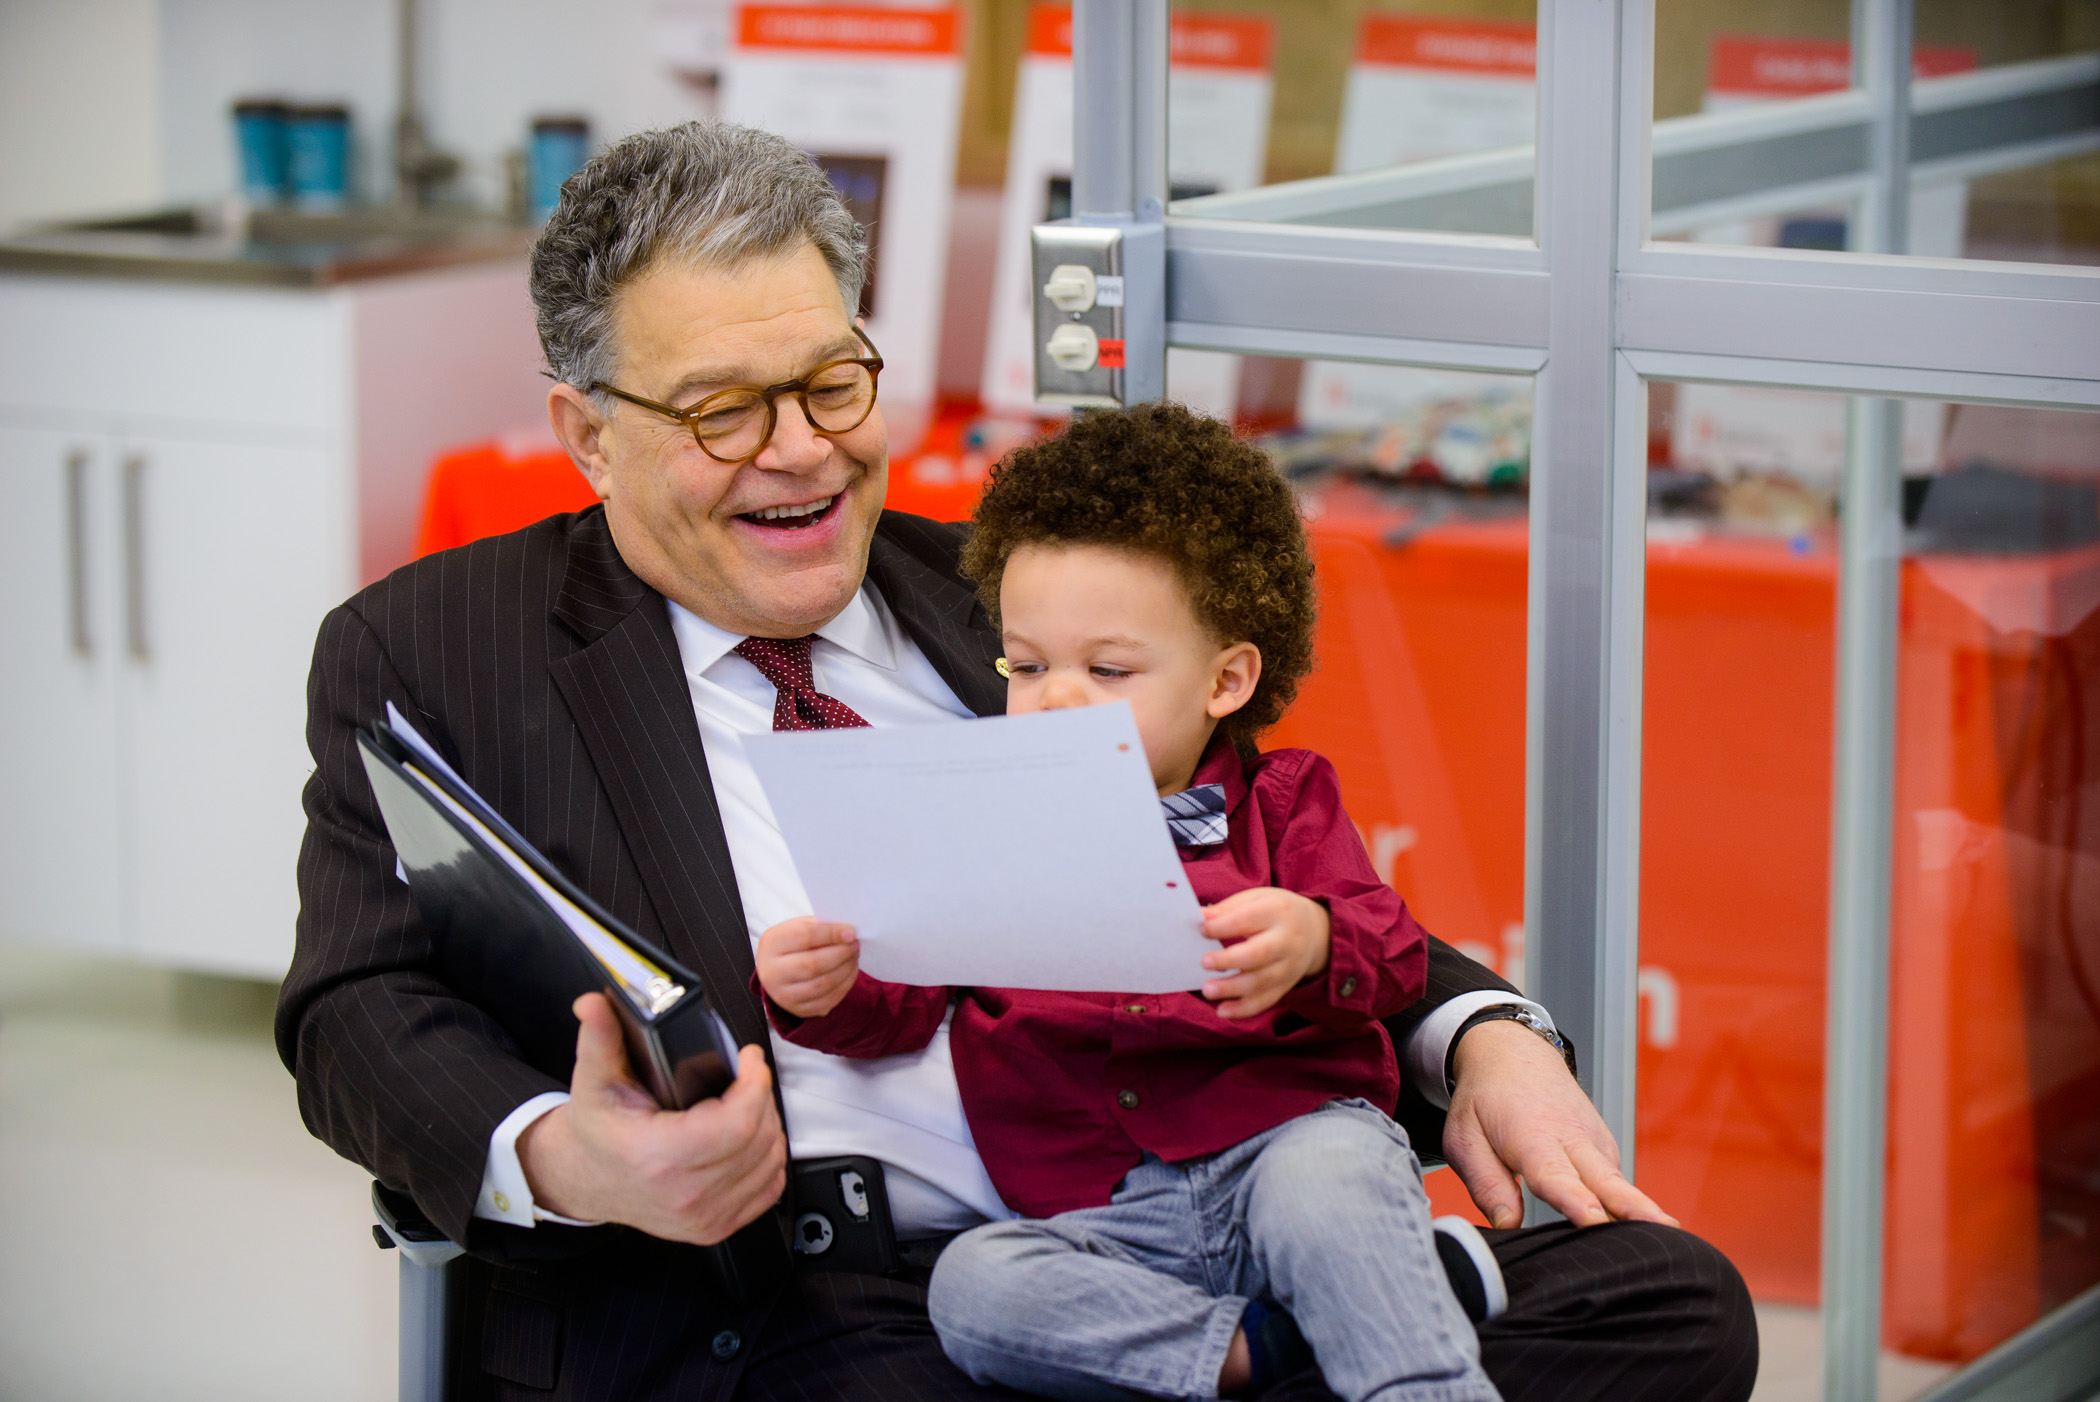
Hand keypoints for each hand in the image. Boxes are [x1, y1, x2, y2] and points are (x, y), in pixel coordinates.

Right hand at [516, 992, 786, 1243]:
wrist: (587, 1178)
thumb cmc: (598, 1132)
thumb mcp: (594, 1080)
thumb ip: (600, 1038)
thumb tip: (594, 1003)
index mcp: (657, 1159)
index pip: (735, 1125)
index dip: (754, 1085)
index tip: (748, 1060)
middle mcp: (684, 1195)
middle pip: (758, 1139)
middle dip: (761, 1097)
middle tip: (746, 1076)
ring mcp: (704, 1217)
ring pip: (770, 1161)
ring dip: (768, 1124)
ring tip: (747, 1102)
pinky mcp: (716, 1227)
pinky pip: (769, 1188)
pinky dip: (768, 1157)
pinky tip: (749, 1137)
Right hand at [755, 917, 859, 1018]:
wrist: (775, 970)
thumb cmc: (791, 944)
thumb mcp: (798, 927)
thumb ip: (821, 926)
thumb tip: (848, 932)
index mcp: (772, 944)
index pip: (805, 936)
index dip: (831, 934)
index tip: (851, 932)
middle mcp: (773, 973)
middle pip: (814, 964)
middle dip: (841, 953)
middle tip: (855, 945)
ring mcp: (784, 995)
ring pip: (824, 984)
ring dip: (846, 969)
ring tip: (853, 957)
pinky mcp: (799, 1010)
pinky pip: (829, 1000)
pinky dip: (845, 985)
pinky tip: (849, 972)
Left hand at [1197, 886, 1330, 1019]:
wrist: (1315, 930)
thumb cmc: (1274, 912)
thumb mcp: (1256, 899)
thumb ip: (1228, 909)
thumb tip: (1200, 916)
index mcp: (1277, 912)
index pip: (1247, 920)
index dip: (1222, 927)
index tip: (1202, 930)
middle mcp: (1286, 941)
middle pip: (1259, 954)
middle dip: (1229, 960)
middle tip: (1204, 962)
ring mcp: (1288, 966)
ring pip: (1261, 982)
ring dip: (1232, 989)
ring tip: (1207, 990)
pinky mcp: (1286, 985)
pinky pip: (1266, 1000)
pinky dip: (1244, 1009)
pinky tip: (1223, 1011)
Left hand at [1441, 1018, 1678, 1229]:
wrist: (1512, 1053)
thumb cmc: (1486, 1099)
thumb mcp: (1465, 1138)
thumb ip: (1486, 1184)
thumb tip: (1509, 1225)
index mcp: (1533, 1138)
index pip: (1556, 1176)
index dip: (1576, 1201)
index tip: (1594, 1220)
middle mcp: (1573, 1140)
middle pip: (1607, 1181)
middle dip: (1635, 1208)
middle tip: (1665, 1232)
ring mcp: (1595, 1143)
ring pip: (1619, 1184)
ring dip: (1640, 1212)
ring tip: (1665, 1242)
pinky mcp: (1605, 1149)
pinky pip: (1617, 1183)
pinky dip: (1628, 1208)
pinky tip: (1634, 1232)